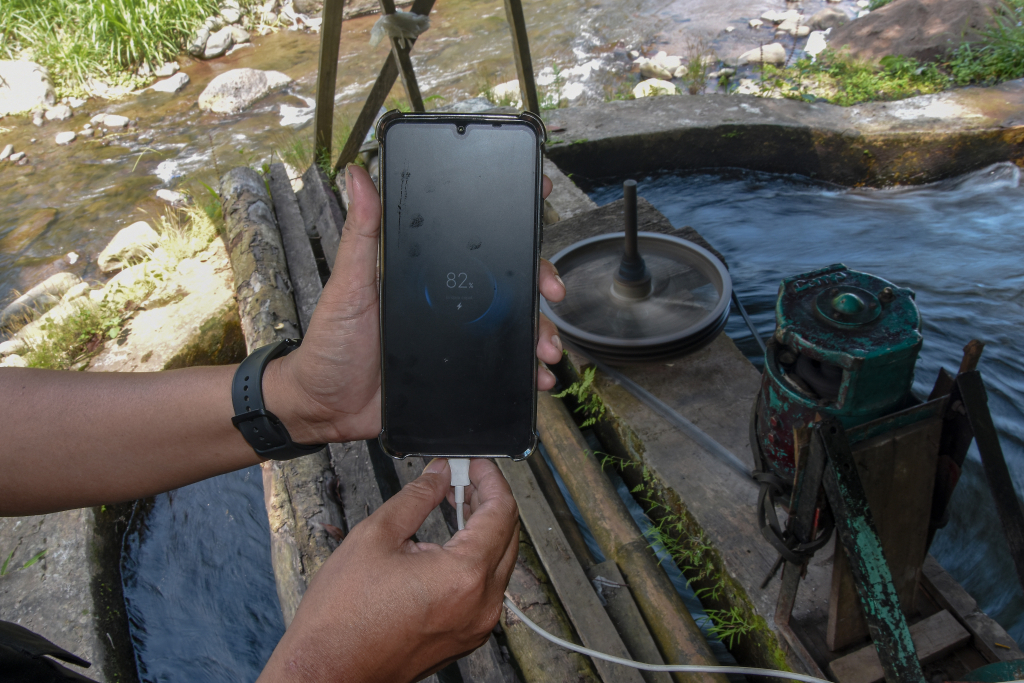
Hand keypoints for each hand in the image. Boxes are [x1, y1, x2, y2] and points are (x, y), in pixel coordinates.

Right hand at [257, 458, 519, 682]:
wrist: (328, 671)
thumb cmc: (342, 618)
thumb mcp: (376, 536)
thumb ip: (417, 497)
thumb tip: (440, 473)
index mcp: (464, 576)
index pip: (501, 512)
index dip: (490, 479)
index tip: (475, 463)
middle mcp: (481, 604)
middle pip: (508, 536)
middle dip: (488, 500)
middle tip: (463, 478)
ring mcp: (477, 625)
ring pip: (499, 563)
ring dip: (483, 529)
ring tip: (455, 503)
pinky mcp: (466, 637)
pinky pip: (485, 588)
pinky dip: (475, 559)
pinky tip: (450, 541)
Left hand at [266, 165, 566, 444]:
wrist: (326, 407)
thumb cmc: (331, 344)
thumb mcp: (349, 285)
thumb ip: (360, 234)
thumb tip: (357, 176)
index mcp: (426, 274)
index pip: (475, 241)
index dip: (511, 222)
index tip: (540, 200)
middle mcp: (448, 301)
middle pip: (508, 282)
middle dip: (540, 282)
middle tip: (551, 291)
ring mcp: (458, 337)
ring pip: (512, 325)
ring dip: (539, 332)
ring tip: (545, 348)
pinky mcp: (460, 372)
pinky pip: (500, 368)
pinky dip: (524, 372)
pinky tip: (537, 377)